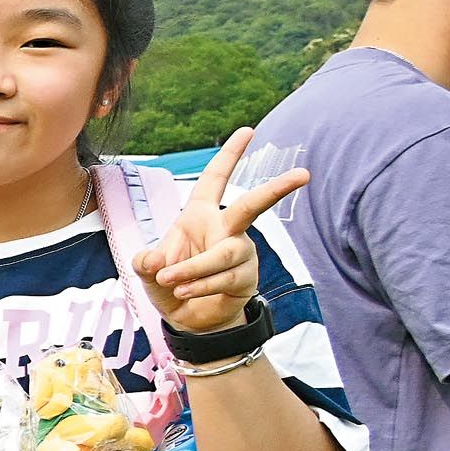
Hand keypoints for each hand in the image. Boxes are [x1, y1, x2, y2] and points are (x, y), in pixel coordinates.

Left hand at [134, 126, 306, 333]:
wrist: (188, 320)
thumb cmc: (171, 285)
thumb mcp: (149, 271)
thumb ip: (146, 263)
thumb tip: (154, 261)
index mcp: (200, 216)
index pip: (215, 180)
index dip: (229, 156)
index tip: (247, 130)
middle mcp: (226, 229)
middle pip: (252, 206)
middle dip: (276, 189)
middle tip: (303, 174)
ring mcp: (240, 252)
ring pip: (225, 253)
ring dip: (194, 268)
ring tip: (171, 281)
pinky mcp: (245, 277)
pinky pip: (225, 277)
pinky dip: (200, 285)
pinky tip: (184, 292)